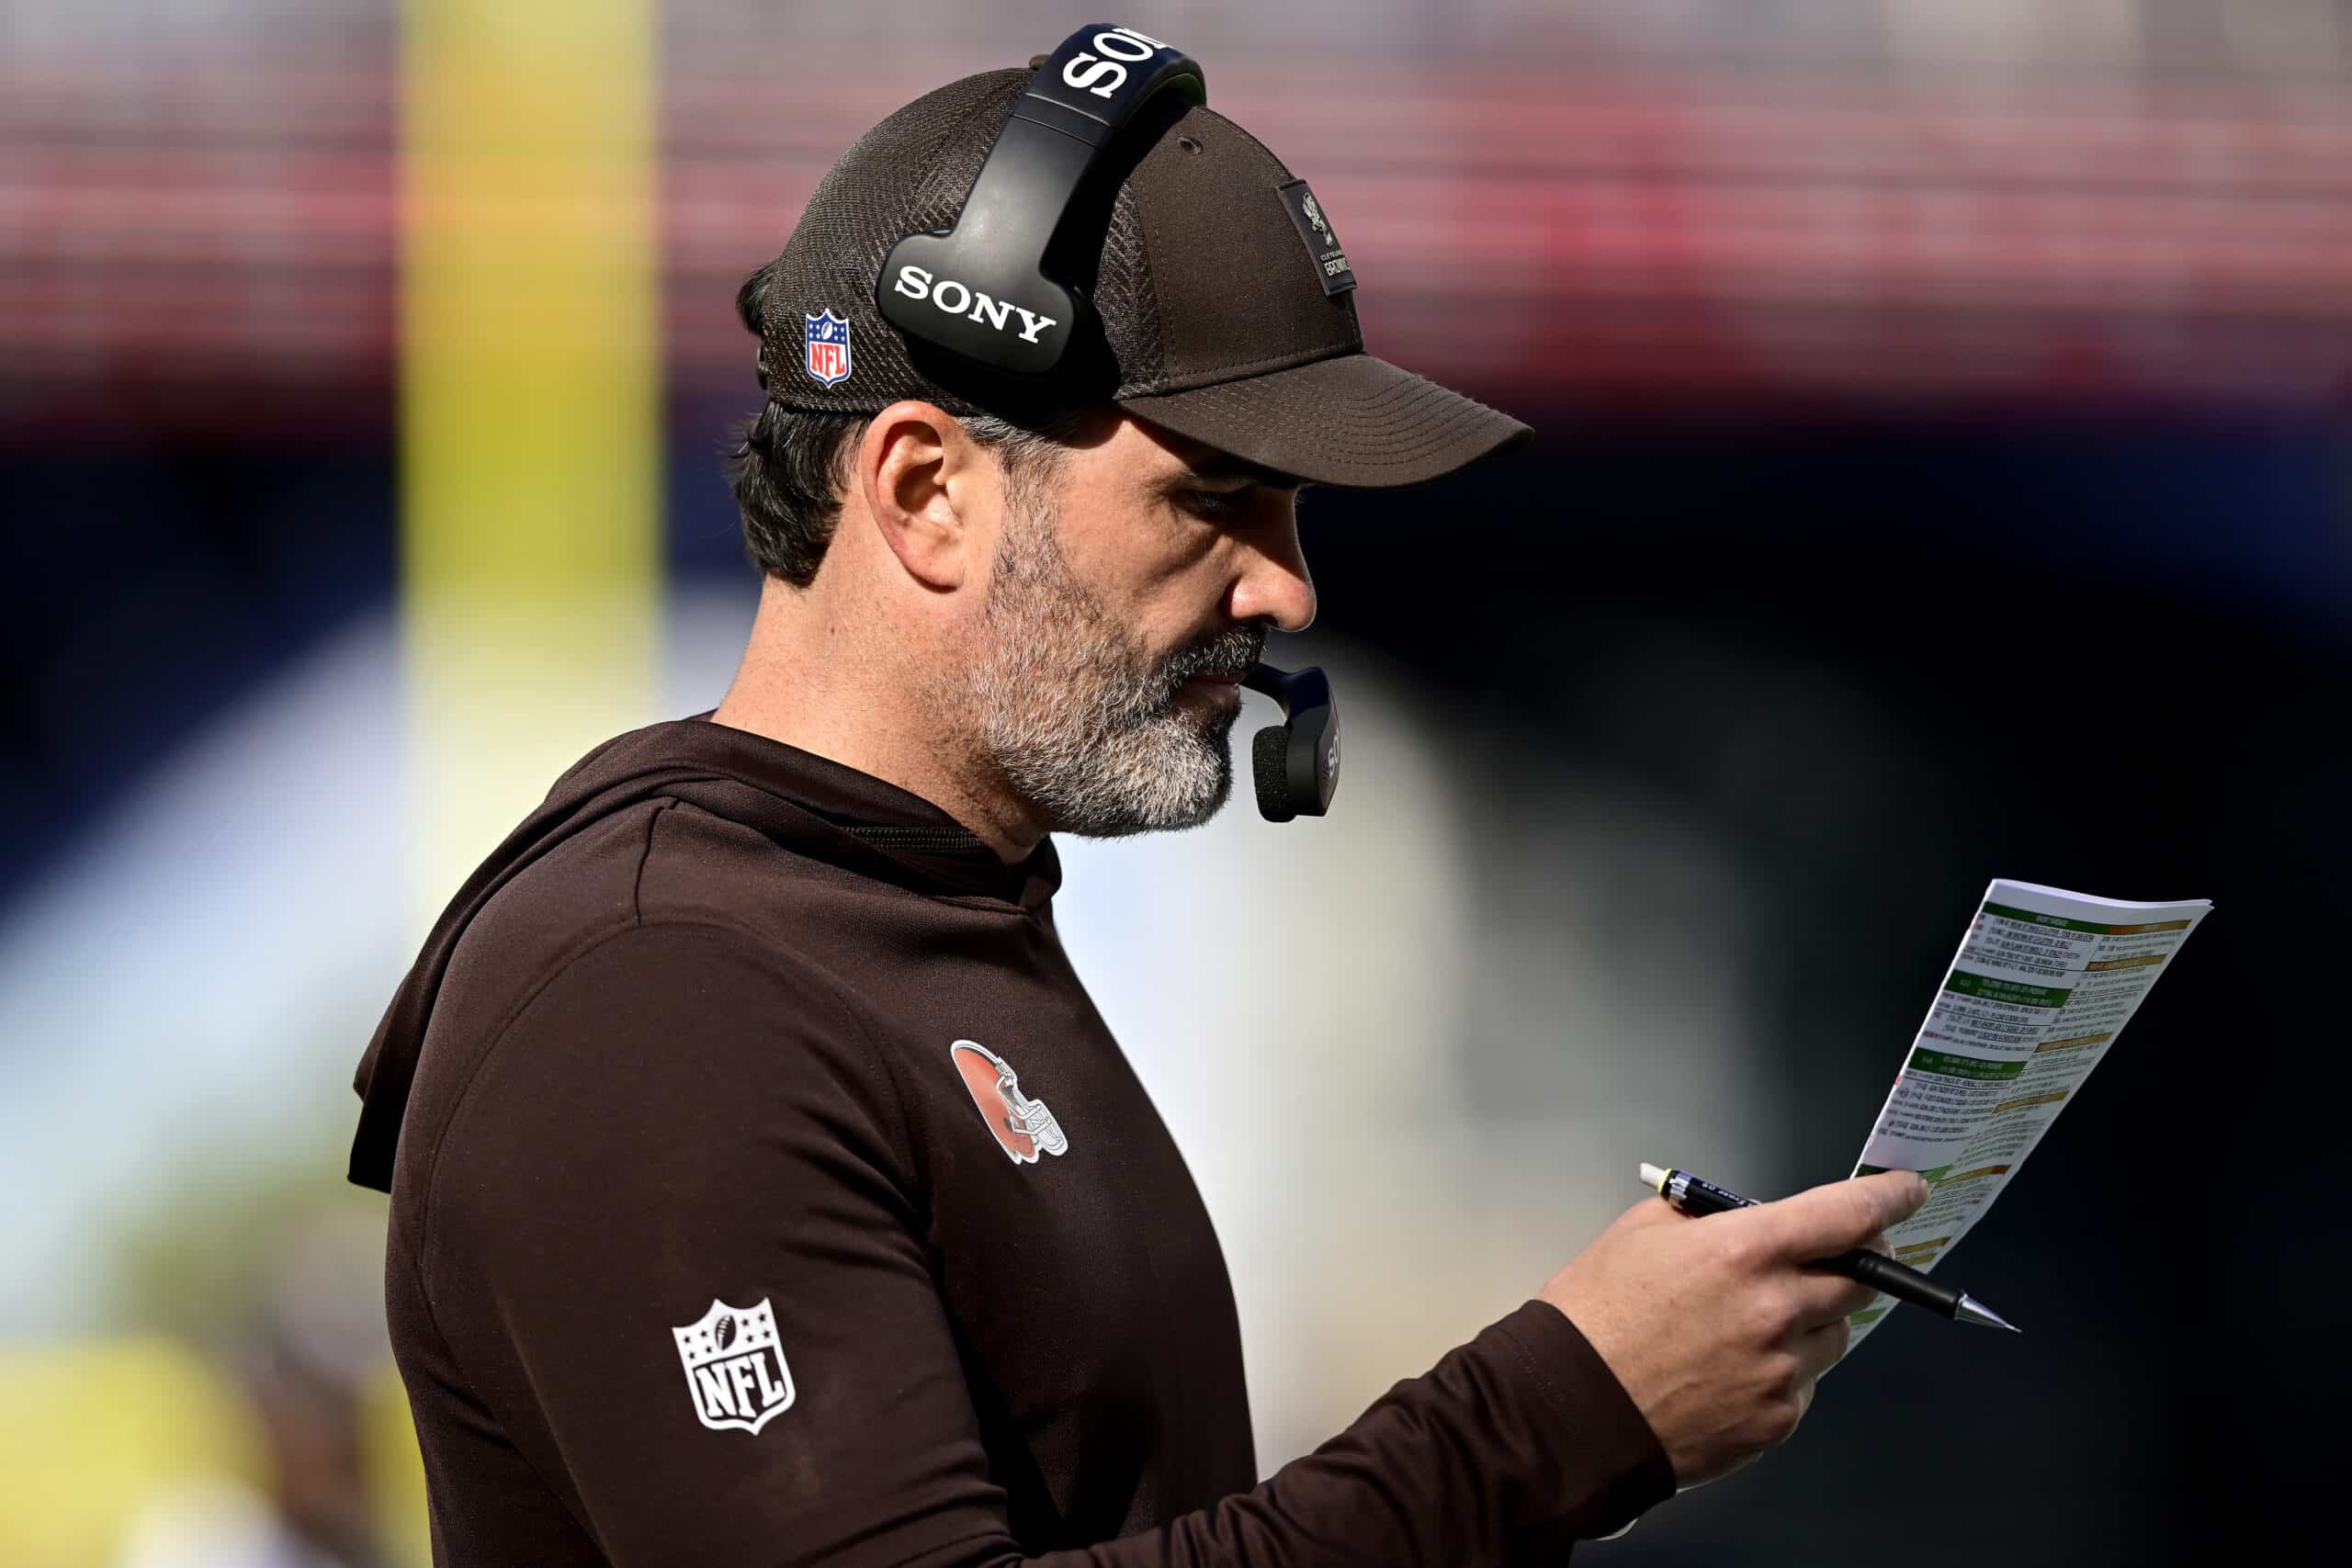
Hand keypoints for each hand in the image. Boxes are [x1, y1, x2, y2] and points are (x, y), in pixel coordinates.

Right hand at [1538, 1170, 1928, 1485]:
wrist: (1569, 1407)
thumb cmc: (1594, 1314)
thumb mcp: (1641, 1232)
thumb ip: (1710, 1219)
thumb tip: (1751, 1219)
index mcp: (1744, 1251)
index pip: (1848, 1215)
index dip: (1888, 1198)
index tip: (1906, 1191)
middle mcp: (1777, 1309)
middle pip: (1861, 1279)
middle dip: (1850, 1264)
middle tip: (1821, 1261)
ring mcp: (1782, 1370)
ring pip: (1835, 1334)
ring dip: (1812, 1320)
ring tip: (1751, 1326)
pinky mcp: (1777, 1420)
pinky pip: (1805, 1383)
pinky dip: (1783, 1370)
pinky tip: (1731, 1369)